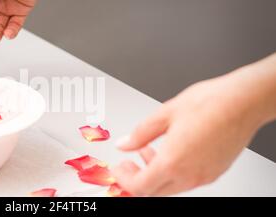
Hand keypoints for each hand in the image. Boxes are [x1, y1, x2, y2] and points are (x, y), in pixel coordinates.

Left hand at [113, 54, 275, 195]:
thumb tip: (124, 143)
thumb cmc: (211, 103)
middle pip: (154, 191)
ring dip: (154, 174)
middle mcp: (190, 175)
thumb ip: (140, 133)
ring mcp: (204, 176)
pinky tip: (169, 151)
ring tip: (147, 151)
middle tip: (129, 163)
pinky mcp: (214, 172)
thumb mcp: (165, 114)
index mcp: (173, 162)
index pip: (139, 186)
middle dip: (136, 179)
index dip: (124, 178)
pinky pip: (187, 180)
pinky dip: (171, 171)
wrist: (244, 101)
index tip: (118, 168)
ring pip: (170, 187)